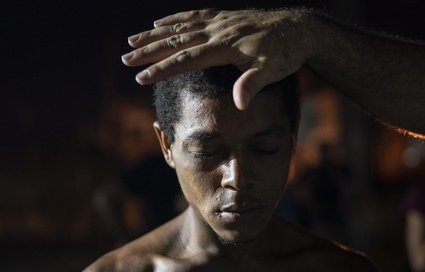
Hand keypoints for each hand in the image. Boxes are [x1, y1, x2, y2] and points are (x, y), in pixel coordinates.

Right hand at [122, 9, 311, 109]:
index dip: (163, 69)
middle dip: (149, 51)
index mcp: (225, 46)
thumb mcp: (272, 71)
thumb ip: (252, 84)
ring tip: (132, 39)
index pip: (186, 58)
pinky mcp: (224, 17)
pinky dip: (174, 19)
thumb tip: (238, 103)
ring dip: (155, 34)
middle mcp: (217, 31)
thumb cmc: (286, 54)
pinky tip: (161, 22)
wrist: (299, 29)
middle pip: (176, 40)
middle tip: (125, 60)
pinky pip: (193, 16)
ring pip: (180, 26)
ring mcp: (220, 22)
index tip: (141, 78)